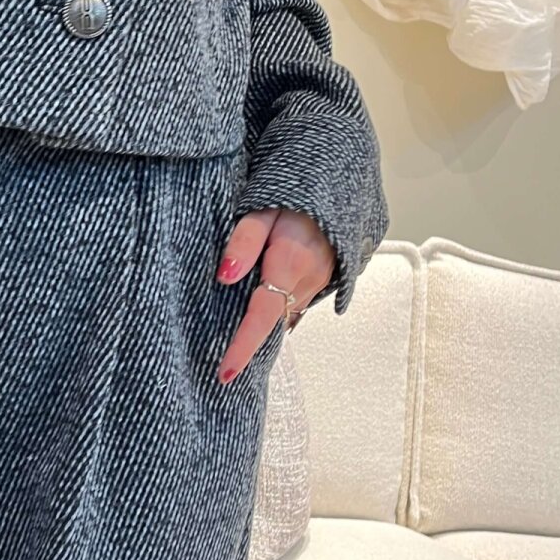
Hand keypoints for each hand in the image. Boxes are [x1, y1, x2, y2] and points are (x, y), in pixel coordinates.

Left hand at [213, 206, 333, 382]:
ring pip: (284, 317)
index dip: (243, 347)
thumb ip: (243, 242)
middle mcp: (307, 280)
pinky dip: (277, 313)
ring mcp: (318, 283)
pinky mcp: (321, 282)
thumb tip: (225, 275)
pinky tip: (260, 312)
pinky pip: (294, 306)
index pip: (262, 316)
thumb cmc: (292, 196)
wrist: (335, 186)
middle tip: (224, 363)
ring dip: (263, 328)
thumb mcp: (261, 210)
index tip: (226, 373)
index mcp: (289, 263)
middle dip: (249, 344)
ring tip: (236, 339)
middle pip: (272, 323)